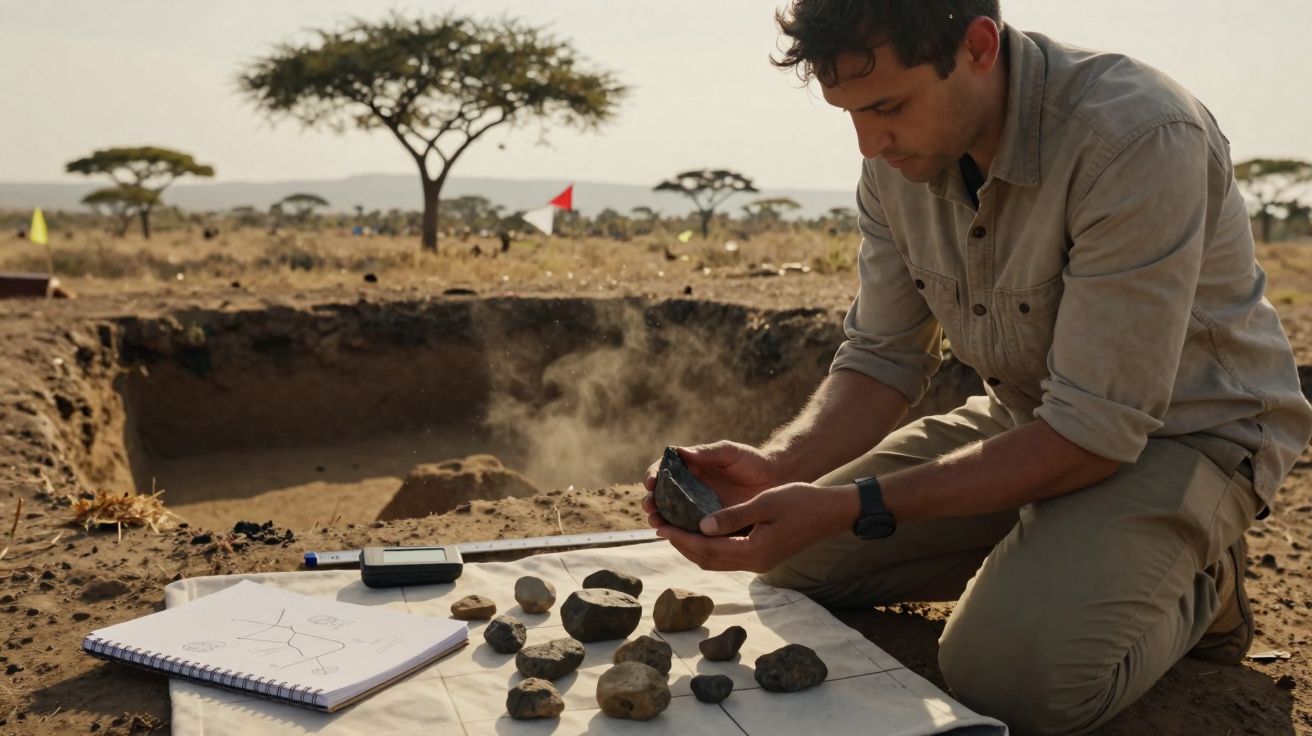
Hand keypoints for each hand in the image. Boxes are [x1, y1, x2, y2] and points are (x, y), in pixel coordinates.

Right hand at [641, 441, 781, 527]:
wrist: (776, 482)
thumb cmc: (752, 461)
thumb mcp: (730, 452)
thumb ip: (707, 452)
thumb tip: (679, 452)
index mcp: (689, 468)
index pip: (662, 471)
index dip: (652, 476)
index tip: (650, 482)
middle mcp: (689, 489)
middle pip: (661, 496)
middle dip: (652, 503)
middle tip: (651, 509)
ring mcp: (698, 508)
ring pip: (672, 516)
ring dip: (661, 521)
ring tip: (658, 525)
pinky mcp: (710, 525)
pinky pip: (691, 532)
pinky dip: (681, 536)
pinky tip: (676, 539)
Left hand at [655, 482, 858, 572]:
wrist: (832, 512)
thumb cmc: (801, 502)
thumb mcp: (765, 503)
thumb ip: (733, 516)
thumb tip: (701, 525)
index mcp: (754, 552)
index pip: (707, 548)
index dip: (682, 538)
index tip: (662, 527)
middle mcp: (754, 563)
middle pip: (708, 560)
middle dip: (683, 545)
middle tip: (661, 528)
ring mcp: (759, 562)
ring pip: (717, 561)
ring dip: (694, 548)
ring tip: (674, 531)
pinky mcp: (763, 556)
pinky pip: (728, 556)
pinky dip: (710, 546)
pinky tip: (702, 532)